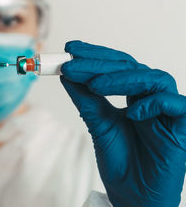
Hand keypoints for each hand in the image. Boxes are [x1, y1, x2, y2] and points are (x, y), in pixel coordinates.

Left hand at [60, 40, 185, 206]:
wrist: (133, 196)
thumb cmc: (121, 162)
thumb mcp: (98, 125)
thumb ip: (86, 100)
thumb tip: (67, 75)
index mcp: (134, 96)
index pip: (116, 66)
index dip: (95, 55)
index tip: (70, 49)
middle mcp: (151, 99)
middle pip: (132, 67)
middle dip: (100, 63)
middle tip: (72, 64)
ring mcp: (168, 112)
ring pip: (154, 79)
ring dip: (121, 78)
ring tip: (94, 85)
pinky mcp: (183, 128)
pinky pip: (175, 105)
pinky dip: (153, 103)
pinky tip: (131, 111)